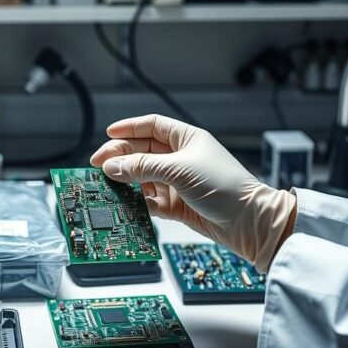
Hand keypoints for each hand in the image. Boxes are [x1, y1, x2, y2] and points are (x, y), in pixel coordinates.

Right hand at [90, 114, 296, 271]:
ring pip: (143, 178)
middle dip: (120, 157)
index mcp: (186, 139)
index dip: (129, 128)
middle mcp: (181, 158)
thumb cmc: (226, 187)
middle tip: (98, 165)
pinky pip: (150, 200)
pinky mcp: (178, 205)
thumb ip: (143, 167)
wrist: (249, 221)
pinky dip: (138, 202)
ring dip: (127, 181)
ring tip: (108, 185)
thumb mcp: (180, 170)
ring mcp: (179, 182)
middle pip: (142, 152)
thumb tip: (113, 166)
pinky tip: (127, 203)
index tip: (108, 134)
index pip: (151, 126)